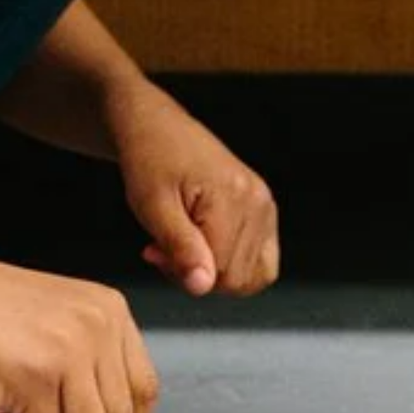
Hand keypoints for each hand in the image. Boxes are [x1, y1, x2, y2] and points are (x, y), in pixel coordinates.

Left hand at [109, 85, 280, 297]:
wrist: (155, 126)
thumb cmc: (149, 159)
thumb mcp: (151, 206)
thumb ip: (180, 248)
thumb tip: (203, 286)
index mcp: (233, 198)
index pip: (221, 274)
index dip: (184, 273)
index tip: (156, 250)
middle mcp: (257, 201)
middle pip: (238, 279)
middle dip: (198, 273)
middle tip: (165, 247)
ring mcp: (264, 204)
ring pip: (252, 275)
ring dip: (214, 270)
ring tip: (185, 244)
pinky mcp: (263, 208)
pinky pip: (261, 260)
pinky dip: (233, 263)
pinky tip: (205, 245)